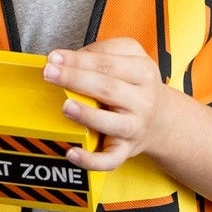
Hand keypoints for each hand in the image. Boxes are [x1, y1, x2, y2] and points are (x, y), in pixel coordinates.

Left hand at [43, 37, 183, 171]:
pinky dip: (90, 160)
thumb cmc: (139, 86)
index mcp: (143, 71)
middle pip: (107, 88)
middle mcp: (142, 100)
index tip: (54, 58)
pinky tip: (72, 153)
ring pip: (111, 123)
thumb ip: (104, 52)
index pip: (107, 63)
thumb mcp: (132, 57)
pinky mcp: (126, 150)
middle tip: (50, 73)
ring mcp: (134, 127)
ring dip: (86, 115)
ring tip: (65, 106)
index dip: (79, 60)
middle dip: (75, 79)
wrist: (162, 120)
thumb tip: (70, 59)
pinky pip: (109, 159)